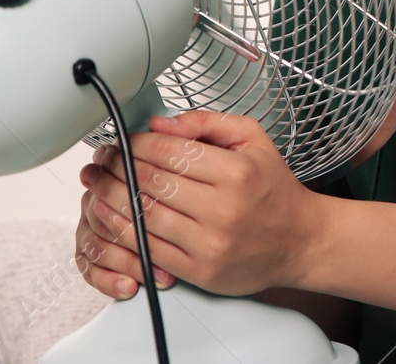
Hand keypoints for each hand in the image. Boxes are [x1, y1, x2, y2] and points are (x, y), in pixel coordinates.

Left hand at [75, 110, 327, 300]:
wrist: (300, 240)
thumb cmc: (274, 188)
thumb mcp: (253, 139)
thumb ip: (207, 123)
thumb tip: (158, 124)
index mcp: (235, 172)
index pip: (169, 152)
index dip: (135, 144)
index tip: (121, 141)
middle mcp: (222, 209)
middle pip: (151, 183)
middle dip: (116, 168)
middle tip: (100, 161)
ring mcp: (209, 243)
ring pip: (144, 217)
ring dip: (110, 200)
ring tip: (95, 186)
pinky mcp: (200, 271)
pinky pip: (150, 250)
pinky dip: (124, 232)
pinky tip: (113, 219)